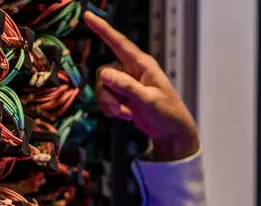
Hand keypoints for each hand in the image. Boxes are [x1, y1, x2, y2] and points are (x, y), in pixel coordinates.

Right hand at [82, 11, 199, 160]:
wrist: (172, 133)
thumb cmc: (167, 114)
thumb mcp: (149, 100)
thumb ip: (127, 87)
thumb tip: (104, 74)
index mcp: (143, 64)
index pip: (119, 43)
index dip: (103, 29)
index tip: (88, 16)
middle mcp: (132, 70)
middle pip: (104, 72)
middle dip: (107, 93)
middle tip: (120, 109)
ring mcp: (127, 83)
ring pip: (103, 86)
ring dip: (110, 103)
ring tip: (126, 114)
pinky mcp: (123, 95)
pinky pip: (105, 97)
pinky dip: (112, 108)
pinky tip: (126, 115)